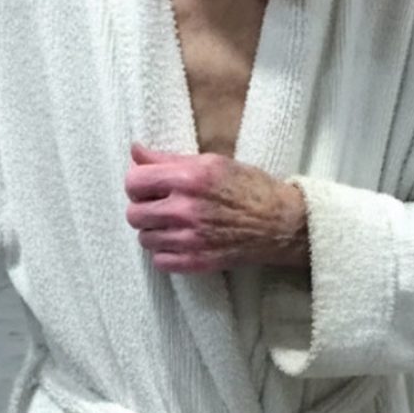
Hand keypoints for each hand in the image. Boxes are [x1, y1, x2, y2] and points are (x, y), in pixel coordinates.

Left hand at [124, 142, 308, 273]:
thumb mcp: (211, 162)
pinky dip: (165, 252)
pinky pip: (159, 260)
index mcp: (189, 178)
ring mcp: (190, 239)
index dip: (137, 183)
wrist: (280, 223)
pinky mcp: (197, 262)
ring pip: (144, 238)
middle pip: (134, 214)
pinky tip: (180, 241)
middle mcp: (186, 209)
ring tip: (173, 224)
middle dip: (143, 208)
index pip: (134, 182)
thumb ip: (168, 159)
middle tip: (160, 206)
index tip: (148, 185)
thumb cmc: (248, 187)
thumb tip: (135, 151)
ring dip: (154, 231)